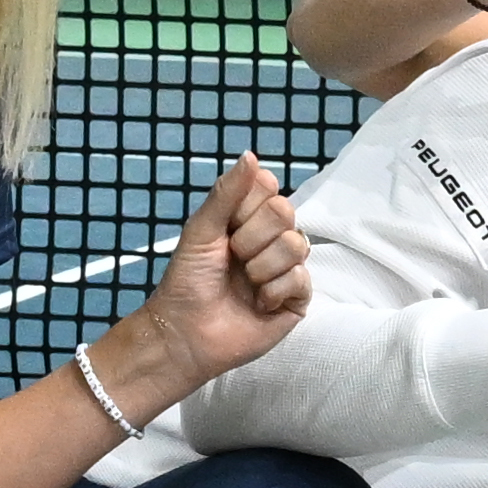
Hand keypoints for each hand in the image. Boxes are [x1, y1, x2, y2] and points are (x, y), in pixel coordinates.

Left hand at [117, 155, 312, 398]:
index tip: (226, 227)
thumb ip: (226, 193)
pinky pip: (300, 279)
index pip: (268, 187)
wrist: (186, 333)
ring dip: (260, 267)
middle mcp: (271, 239)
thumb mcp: (201, 230)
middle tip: (233, 258)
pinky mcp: (298, 299)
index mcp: (248, 219)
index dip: (247, 205)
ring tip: (243, 284)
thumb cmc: (187, 282)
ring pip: (295, 245)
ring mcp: (287, 269)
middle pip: (284, 212)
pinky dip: (272, 292)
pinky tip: (258, 304)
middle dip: (251, 238)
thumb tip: (250, 155)